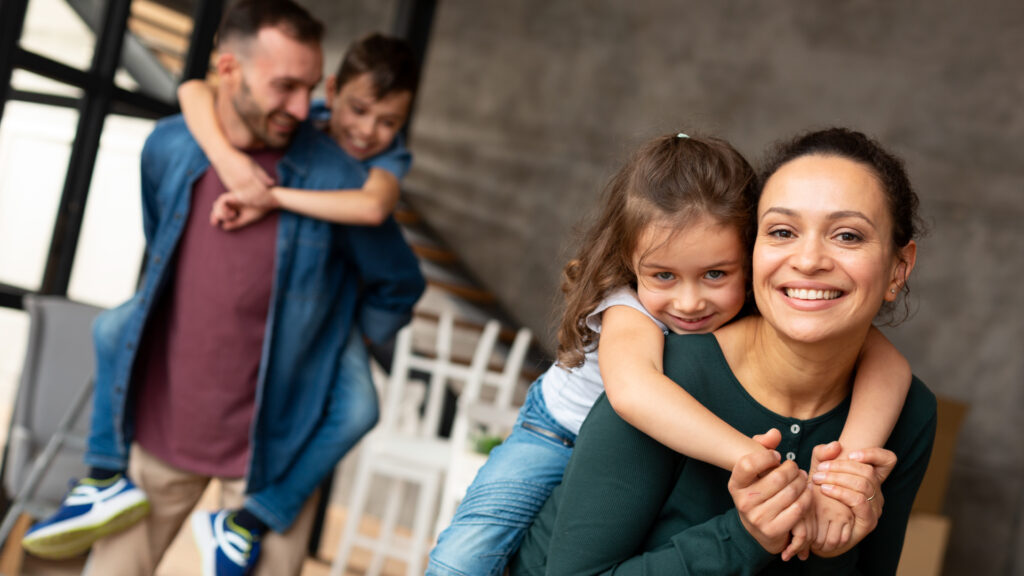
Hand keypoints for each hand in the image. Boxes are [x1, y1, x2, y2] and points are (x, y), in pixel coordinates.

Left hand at [210, 192, 271, 230]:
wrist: (269, 200)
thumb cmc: (260, 208)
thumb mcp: (246, 218)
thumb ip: (236, 222)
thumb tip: (224, 227)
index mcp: (233, 205)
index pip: (219, 209)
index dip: (214, 216)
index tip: (215, 224)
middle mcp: (231, 200)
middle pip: (215, 206)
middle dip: (215, 215)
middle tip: (216, 223)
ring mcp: (232, 196)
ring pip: (216, 204)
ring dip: (220, 213)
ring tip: (232, 216)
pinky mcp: (234, 194)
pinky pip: (221, 201)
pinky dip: (223, 209)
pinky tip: (233, 213)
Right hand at [216, 152, 275, 209]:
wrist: (223, 157)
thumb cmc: (240, 159)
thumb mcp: (253, 164)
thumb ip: (262, 175)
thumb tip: (272, 183)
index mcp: (251, 176)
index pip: (262, 190)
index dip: (269, 196)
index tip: (274, 199)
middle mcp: (243, 183)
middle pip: (256, 197)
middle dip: (264, 201)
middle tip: (271, 204)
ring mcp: (237, 186)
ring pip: (248, 199)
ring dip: (256, 203)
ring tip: (263, 204)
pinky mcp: (231, 188)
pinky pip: (241, 197)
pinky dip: (248, 201)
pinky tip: (253, 202)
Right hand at [730, 429, 813, 555]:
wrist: (759, 530)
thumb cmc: (760, 491)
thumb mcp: (756, 471)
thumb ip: (763, 446)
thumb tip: (775, 433)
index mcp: (735, 484)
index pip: (747, 464)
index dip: (766, 457)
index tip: (777, 456)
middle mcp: (743, 501)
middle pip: (776, 478)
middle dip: (792, 469)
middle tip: (797, 468)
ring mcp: (757, 518)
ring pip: (790, 493)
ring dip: (802, 483)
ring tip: (804, 479)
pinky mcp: (772, 530)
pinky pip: (797, 509)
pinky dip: (806, 498)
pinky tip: (806, 493)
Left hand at [810, 446, 897, 555]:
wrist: (814, 528)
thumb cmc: (818, 496)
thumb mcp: (818, 469)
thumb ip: (822, 454)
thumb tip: (836, 445)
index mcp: (871, 478)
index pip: (888, 460)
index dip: (874, 453)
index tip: (850, 452)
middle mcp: (877, 492)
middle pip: (868, 471)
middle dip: (840, 466)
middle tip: (819, 469)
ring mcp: (875, 508)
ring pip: (863, 485)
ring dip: (837, 478)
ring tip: (818, 479)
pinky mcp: (868, 522)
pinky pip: (860, 502)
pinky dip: (841, 492)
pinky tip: (826, 490)